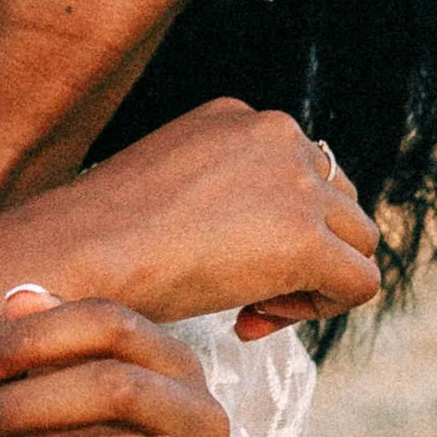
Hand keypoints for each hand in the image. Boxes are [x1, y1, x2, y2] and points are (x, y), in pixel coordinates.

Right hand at [64, 100, 379, 335]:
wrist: (78, 255)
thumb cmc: (98, 237)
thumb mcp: (165, 188)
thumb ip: (218, 193)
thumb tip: (255, 233)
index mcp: (237, 115)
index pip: (299, 171)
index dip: (275, 228)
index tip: (225, 265)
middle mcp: (275, 132)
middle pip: (339, 201)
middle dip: (304, 254)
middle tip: (246, 297)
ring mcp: (296, 182)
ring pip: (358, 241)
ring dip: (313, 282)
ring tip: (252, 309)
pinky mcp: (306, 238)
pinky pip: (358, 283)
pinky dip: (319, 311)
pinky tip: (254, 320)